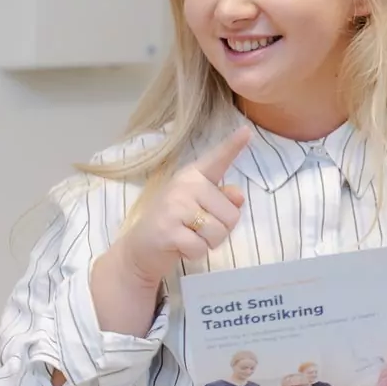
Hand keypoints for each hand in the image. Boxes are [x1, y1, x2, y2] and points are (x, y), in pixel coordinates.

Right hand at [107, 127, 251, 286]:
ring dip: (208, 243)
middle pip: (232, 214)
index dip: (234, 146)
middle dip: (220, 231)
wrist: (138, 250)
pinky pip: (201, 247)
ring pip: (219, 232)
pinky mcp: (168, 230)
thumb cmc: (174, 226)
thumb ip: (221, 199)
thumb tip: (238, 195)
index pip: (217, 159)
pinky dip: (194, 254)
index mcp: (193, 176)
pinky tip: (179, 248)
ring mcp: (174, 206)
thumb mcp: (199, 208)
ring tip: (188, 237)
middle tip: (196, 230)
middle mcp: (184, 186)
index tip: (247, 131)